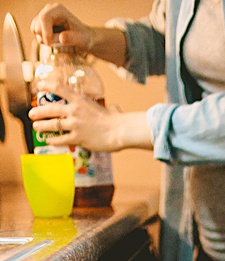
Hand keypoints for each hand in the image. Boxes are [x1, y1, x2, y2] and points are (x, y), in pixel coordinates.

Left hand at [29, 95, 151, 151]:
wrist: (121, 131)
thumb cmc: (118, 120)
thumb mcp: (109, 109)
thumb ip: (106, 108)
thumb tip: (113, 109)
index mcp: (80, 100)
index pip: (59, 88)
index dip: (46, 85)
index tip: (39, 85)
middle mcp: (74, 111)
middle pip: (50, 109)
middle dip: (38, 111)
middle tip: (32, 114)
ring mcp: (75, 125)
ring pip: (52, 125)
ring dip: (42, 126)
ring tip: (36, 127)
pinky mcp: (78, 138)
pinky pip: (61, 139)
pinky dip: (53, 140)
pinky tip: (49, 141)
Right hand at [32, 4, 93, 50]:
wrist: (83, 38)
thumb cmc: (83, 38)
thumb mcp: (81, 40)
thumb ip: (71, 38)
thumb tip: (61, 38)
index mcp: (58, 9)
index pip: (44, 18)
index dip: (45, 32)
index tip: (49, 44)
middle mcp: (49, 10)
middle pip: (37, 25)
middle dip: (45, 37)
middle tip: (57, 43)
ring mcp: (44, 15)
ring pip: (35, 29)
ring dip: (44, 38)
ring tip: (57, 42)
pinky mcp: (41, 22)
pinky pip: (35, 32)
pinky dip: (43, 38)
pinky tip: (53, 40)